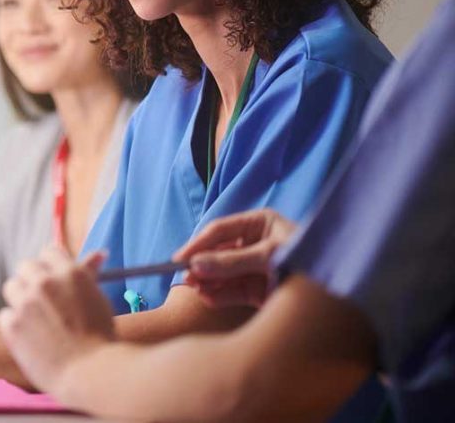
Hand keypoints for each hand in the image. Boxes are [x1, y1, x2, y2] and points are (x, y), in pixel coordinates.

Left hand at [0, 247, 112, 392]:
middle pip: (26, 266)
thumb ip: (89, 275)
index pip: (48, 252)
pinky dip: (14, 323)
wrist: (91, 374)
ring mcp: (26, 302)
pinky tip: (30, 337)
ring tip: (36, 319)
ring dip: (20, 298)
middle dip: (33, 279)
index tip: (54, 279)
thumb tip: (98, 254)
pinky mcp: (12, 324)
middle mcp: (45, 282)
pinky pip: (5, 314)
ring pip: (12, 286)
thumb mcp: (98, 300)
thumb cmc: (101, 339)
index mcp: (70, 273)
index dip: (51, 266)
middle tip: (44, 301)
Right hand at [173, 208, 297, 307]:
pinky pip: (232, 291)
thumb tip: (194, 266)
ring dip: (208, 280)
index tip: (180, 257)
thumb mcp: (270, 256)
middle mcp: (256, 244)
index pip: (221, 230)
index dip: (199, 243)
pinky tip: (207, 297)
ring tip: (194, 287)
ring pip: (223, 272)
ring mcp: (256, 268)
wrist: (342, 295)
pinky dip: (219, 295)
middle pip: (220, 252)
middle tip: (184, 275)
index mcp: (261, 224)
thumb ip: (232, 261)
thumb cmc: (309, 261)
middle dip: (202, 264)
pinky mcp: (258, 291)